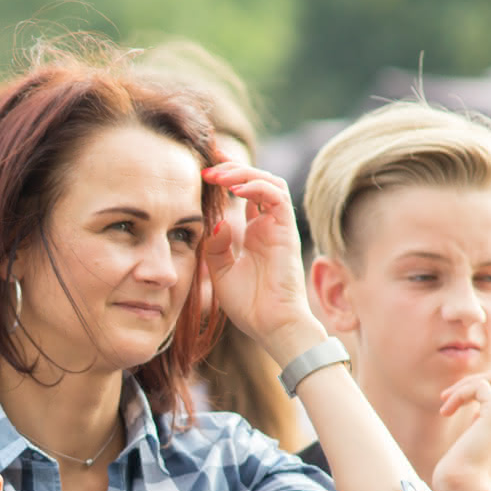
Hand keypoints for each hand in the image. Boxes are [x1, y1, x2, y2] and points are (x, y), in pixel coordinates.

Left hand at [200, 161, 317, 354]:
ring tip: (218, 175)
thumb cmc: (249, 305)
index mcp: (254, 233)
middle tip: (208, 166)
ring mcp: (278, 226)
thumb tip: (216, 221)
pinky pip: (276, 197)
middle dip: (233, 168)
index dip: (227, 178)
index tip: (203, 171)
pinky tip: (235, 189)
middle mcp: (268, 225)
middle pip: (256, 182)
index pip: (244, 194)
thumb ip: (215, 246)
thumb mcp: (220, 273)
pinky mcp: (286, 230)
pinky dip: (257, 187)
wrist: (271, 325)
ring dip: (243, 173)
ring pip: (269, 183)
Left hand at [431, 372, 490, 490]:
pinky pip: (481, 387)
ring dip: (467, 384)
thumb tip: (473, 405)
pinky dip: (460, 393)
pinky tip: (445, 411)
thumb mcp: (474, 444)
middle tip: (451, 396)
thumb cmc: (460, 476)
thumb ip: (480, 424)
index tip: (463, 404)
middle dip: (481, 380)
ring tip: (445, 402)